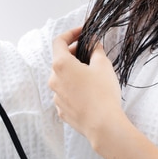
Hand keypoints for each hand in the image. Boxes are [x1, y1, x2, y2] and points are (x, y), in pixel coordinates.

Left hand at [48, 27, 124, 147]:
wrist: (103, 125)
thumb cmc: (103, 93)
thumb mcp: (103, 65)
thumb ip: (96, 49)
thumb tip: (93, 42)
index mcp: (61, 65)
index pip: (58, 41)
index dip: (70, 33)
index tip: (82, 33)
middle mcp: (54, 80)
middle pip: (60, 59)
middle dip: (75, 53)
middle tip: (92, 53)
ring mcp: (56, 96)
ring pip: (63, 77)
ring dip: (75, 71)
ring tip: (93, 74)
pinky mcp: (62, 110)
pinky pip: (66, 93)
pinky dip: (75, 87)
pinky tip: (89, 91)